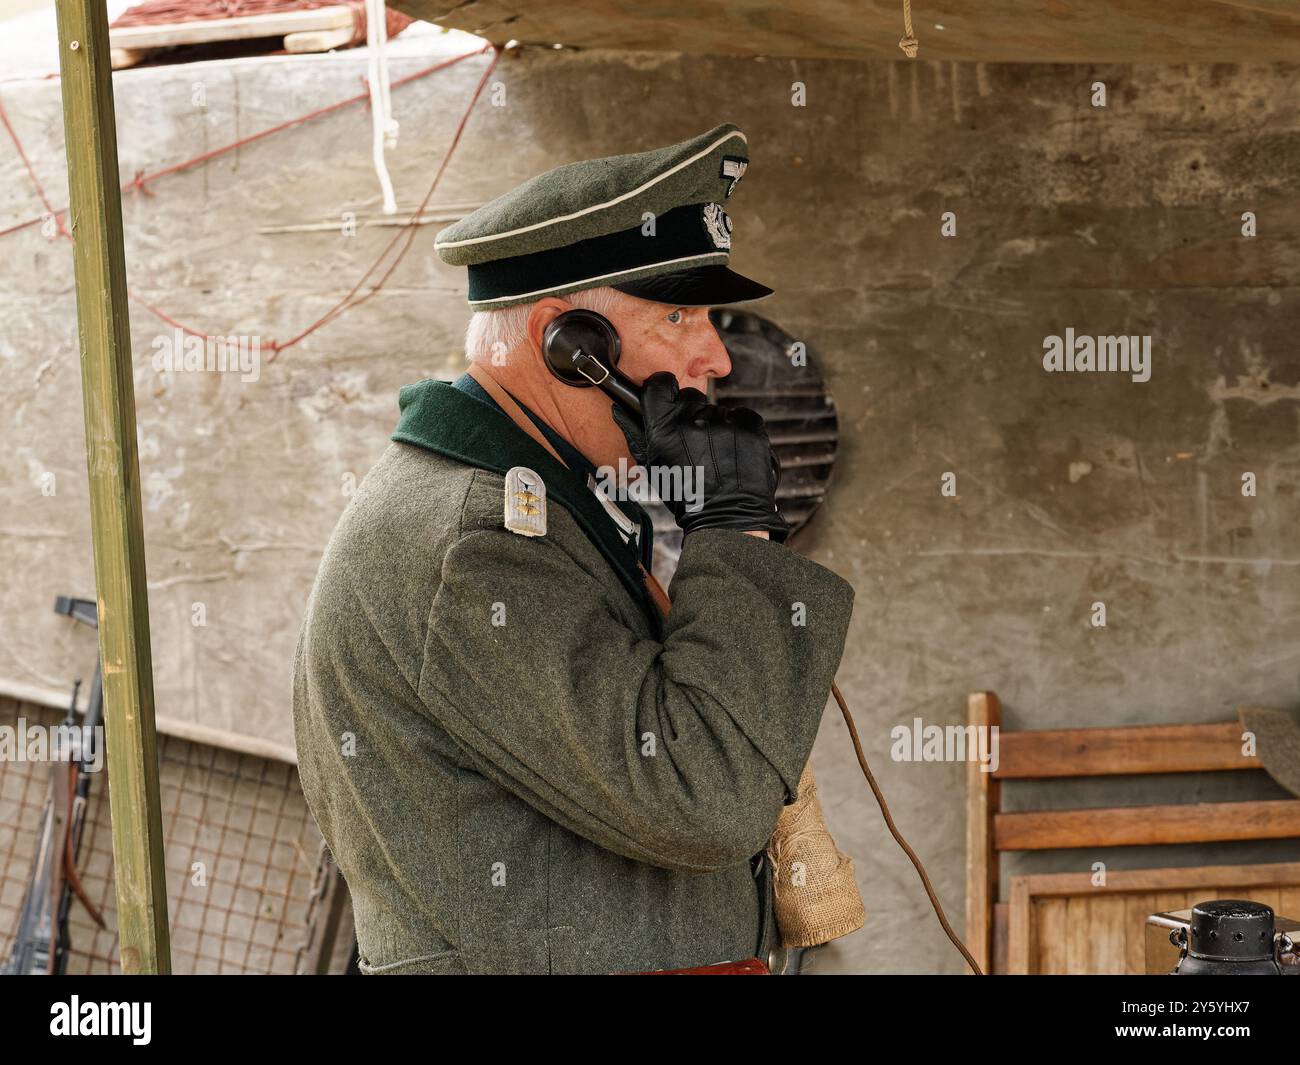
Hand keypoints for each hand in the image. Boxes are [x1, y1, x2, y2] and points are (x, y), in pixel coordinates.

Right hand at [611, 372, 789, 541]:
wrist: (727, 518)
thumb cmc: (687, 498)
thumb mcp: (655, 468)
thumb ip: (636, 434)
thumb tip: (619, 409)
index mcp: (664, 428)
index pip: (660, 384)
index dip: (664, 390)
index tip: (668, 400)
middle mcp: (693, 421)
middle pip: (690, 397)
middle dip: (691, 414)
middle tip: (695, 441)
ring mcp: (724, 423)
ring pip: (716, 409)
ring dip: (716, 425)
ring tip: (717, 454)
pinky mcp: (749, 427)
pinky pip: (741, 415)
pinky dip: (739, 429)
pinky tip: (734, 451)